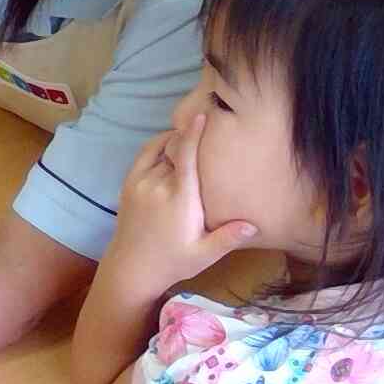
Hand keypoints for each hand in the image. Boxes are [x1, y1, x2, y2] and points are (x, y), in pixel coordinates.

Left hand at [109, 126, 256, 295]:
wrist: (131, 269)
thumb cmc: (173, 262)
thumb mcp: (204, 254)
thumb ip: (227, 238)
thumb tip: (254, 226)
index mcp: (179, 199)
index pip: (186, 156)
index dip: (193, 133)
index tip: (202, 115)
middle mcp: (158, 185)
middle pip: (176, 150)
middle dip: (190, 139)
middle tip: (208, 129)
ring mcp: (140, 183)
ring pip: (161, 150)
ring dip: (175, 141)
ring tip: (191, 136)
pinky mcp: (129, 184)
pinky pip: (145, 154)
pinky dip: (158, 144)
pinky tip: (171, 142)